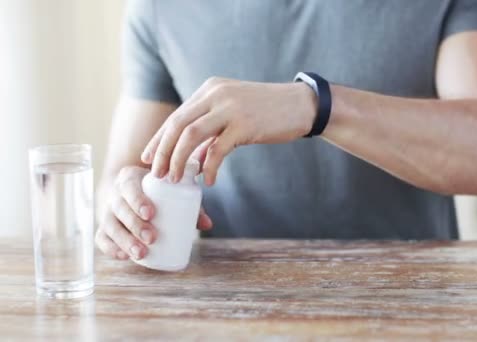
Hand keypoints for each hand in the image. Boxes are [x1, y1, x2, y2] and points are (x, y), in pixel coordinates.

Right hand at [95, 166, 212, 259]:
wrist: (133, 192)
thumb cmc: (159, 192)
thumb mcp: (173, 191)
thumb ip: (191, 204)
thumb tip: (208, 225)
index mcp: (130, 178)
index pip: (130, 186)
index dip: (138, 200)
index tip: (151, 214)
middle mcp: (115, 194)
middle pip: (119, 208)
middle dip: (134, 224)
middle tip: (151, 238)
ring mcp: (107, 212)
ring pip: (109, 226)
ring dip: (124, 240)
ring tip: (141, 253)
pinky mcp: (104, 228)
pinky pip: (101, 238)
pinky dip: (110, 248)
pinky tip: (123, 257)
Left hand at [140, 77, 316, 184]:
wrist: (302, 105)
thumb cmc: (268, 111)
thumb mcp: (235, 112)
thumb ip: (213, 129)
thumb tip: (195, 157)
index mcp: (210, 89)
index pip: (176, 116)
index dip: (159, 139)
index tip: (148, 158)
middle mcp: (216, 94)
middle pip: (177, 125)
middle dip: (162, 152)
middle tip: (156, 174)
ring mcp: (230, 108)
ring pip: (191, 135)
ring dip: (178, 160)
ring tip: (175, 179)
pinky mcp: (245, 124)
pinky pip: (218, 149)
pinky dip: (209, 167)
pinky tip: (208, 181)